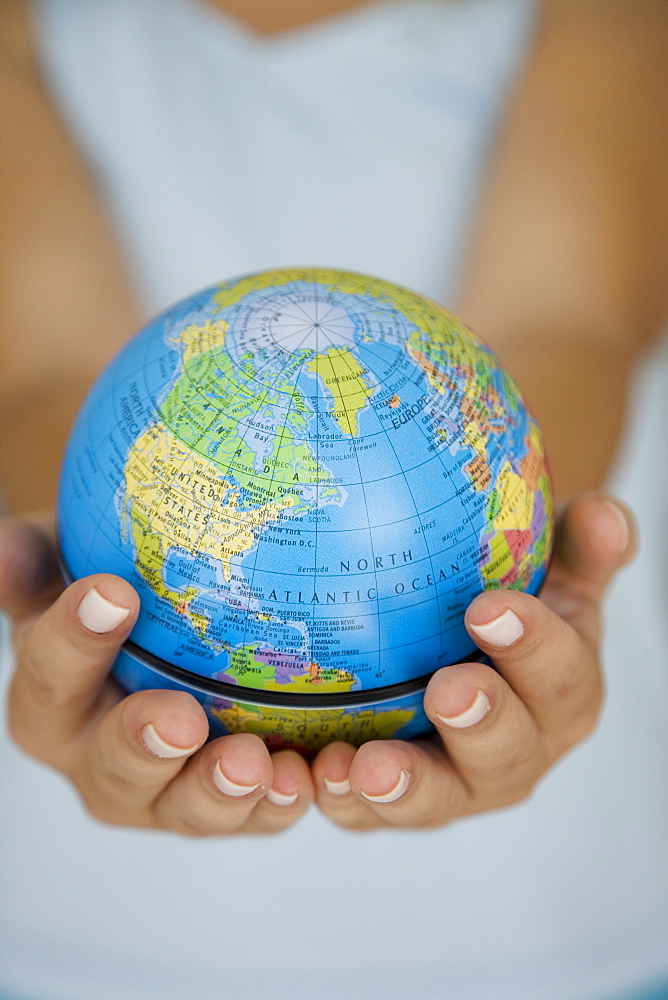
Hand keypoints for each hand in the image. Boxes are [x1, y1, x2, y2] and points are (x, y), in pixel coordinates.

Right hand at [1, 515, 312, 834]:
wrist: (161, 646)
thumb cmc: (112, 593)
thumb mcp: (67, 565)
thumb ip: (35, 563)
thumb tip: (4, 550)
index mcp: (52, 703)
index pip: (52, 674)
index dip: (75, 641)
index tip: (112, 594)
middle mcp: (100, 762)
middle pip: (116, 769)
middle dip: (145, 747)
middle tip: (181, 720)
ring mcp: (165, 794)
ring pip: (188, 809)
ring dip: (221, 792)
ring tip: (255, 765)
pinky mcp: (228, 805)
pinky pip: (257, 816)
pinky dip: (281, 804)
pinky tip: (310, 776)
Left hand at [310, 493, 635, 830]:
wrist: (461, 655)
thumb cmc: (509, 605)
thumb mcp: (550, 572)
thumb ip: (579, 547)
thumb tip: (604, 515)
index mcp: (562, 696)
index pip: (561, 674)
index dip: (534, 645)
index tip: (490, 608)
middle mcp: (516, 753)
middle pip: (506, 753)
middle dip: (481, 723)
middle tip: (447, 690)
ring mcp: (454, 786)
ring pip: (436, 799)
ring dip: (405, 786)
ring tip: (368, 767)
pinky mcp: (394, 802)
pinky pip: (368, 814)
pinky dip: (343, 801)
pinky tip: (319, 774)